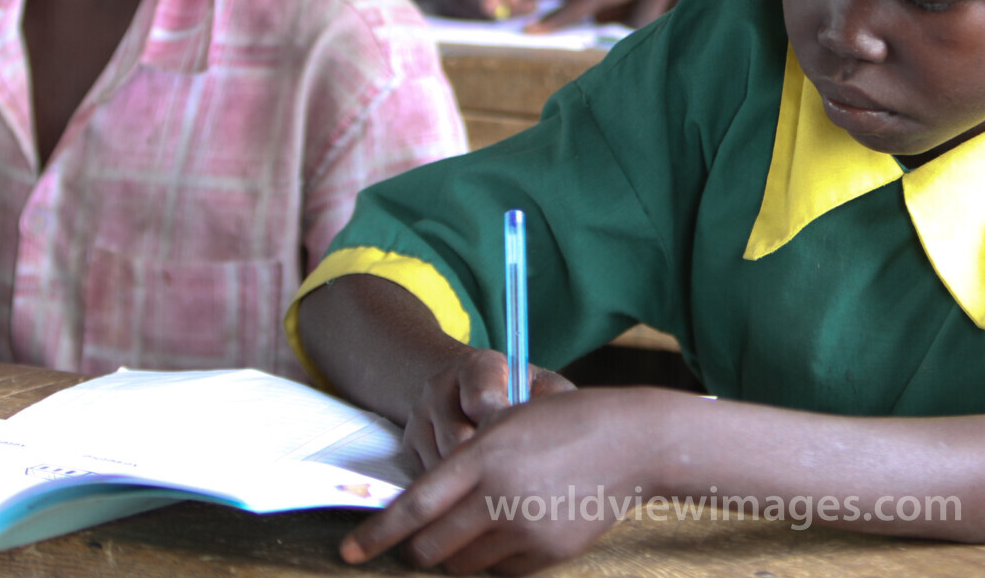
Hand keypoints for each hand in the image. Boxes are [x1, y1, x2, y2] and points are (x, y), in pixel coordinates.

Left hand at [344, 388, 667, 575]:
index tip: (350, 551)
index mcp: (484, 454)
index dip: (377, 533)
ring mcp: (526, 528)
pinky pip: (501, 571)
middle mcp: (500, 494)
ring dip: (455, 556)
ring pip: (463, 565)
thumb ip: (467, 459)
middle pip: (432, 547)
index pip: (416, 505)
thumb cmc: (566, 422)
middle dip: (415, 551)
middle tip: (416, 545)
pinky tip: (510, 532)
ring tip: (471, 530)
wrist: (634, 441)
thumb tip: (424, 508)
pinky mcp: (549, 552)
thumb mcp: (509, 422)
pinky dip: (493, 560)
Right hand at [403, 346, 574, 471]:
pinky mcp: (408, 444)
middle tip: (511, 473)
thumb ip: (552, 400)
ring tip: (496, 477)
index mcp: (478, 365)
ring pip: (440, 465)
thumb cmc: (518, 394)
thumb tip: (557, 432)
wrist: (469, 388)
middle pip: (458, 441)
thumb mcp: (540, 386)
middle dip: (486, 463)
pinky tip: (475, 480)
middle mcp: (440, 385)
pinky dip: (454, 487)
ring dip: (470, 478)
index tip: (520, 443)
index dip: (502, 429)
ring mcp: (419, 415)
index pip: (482, 400)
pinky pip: (428, 478)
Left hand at [527, 0, 777, 32]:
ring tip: (685, 42)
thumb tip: (599, 21)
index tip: (529, 28)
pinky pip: (671, 22)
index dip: (563, 10)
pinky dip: (676, 37)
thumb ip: (643, 4)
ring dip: (653, 41)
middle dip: (572, 14)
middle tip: (535, 32)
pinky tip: (699, 36)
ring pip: (641, 20)